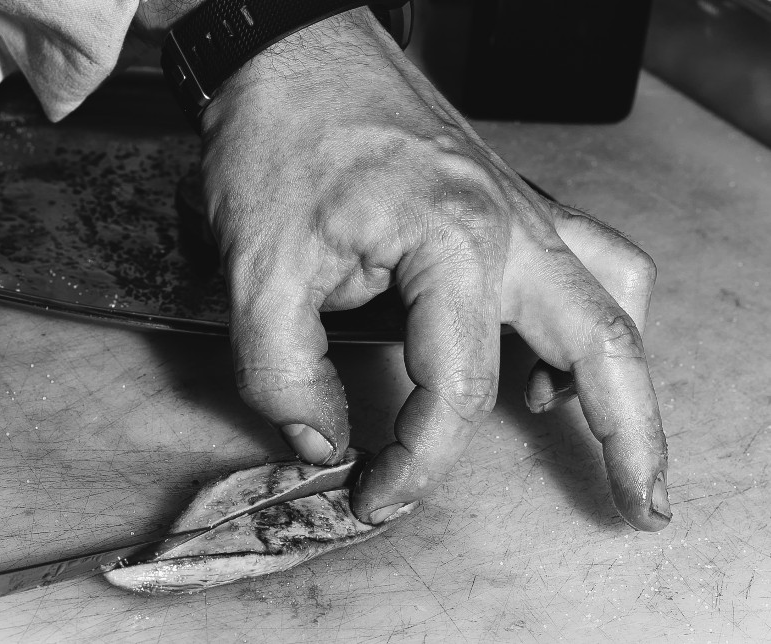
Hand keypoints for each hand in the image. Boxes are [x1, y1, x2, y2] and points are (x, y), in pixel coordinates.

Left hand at [198, 9, 669, 530]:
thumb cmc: (277, 138)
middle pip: (603, 344)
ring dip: (625, 373)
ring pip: (614, 296)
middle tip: (641, 504)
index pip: (459, 389)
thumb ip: (282, 373)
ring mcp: (519, 206)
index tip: (375, 493)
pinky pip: (586, 259)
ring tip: (613, 437)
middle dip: (632, 436)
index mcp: (456, 241)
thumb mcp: (256, 270)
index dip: (418, 462)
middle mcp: (512, 224)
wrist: (291, 49)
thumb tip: (322, 441)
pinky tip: (545, 357)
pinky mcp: (508, 199)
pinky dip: (589, 319)